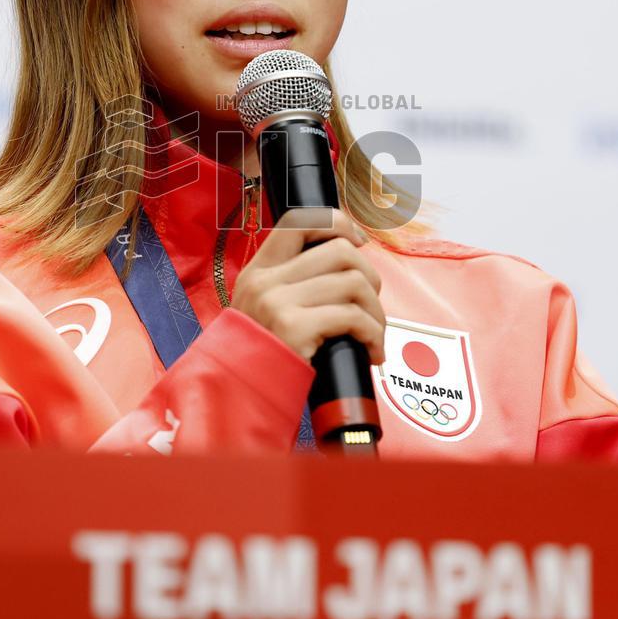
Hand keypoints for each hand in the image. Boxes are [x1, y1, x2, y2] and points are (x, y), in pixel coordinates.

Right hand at [230, 207, 385, 364]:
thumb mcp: (264, 309)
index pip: (299, 221)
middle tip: (370, 305)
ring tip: (373, 333)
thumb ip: (293, 284)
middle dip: (370, 276)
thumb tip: (347, 261)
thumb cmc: (264, 357)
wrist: (241, 397)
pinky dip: (373, 334)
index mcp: (259, 270)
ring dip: (377, 312)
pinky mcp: (294, 328)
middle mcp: (265, 281)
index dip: (337, 223)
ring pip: (354, 283)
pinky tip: (371, 351)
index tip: (358, 242)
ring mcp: (277, 303)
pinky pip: (353, 317)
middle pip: (339, 250)